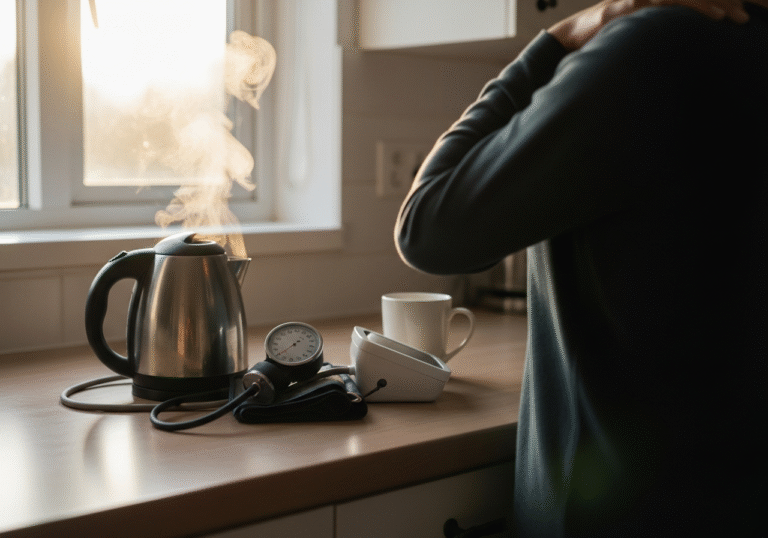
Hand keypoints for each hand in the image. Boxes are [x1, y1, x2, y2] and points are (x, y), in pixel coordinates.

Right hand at [548, 0, 749, 49]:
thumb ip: (652, 38)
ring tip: (729, 17)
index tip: (738, 17)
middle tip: (744, 18)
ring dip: (708, 5)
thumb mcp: (631, 37)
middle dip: (721, 4)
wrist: (566, 38)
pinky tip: (697, 16)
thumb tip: (671, 55)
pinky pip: (658, 3)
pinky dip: (681, 7)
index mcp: (654, 4)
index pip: (690, 1)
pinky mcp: (626, 8)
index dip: (715, 5)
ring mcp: (638, 1)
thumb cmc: (598, 41)